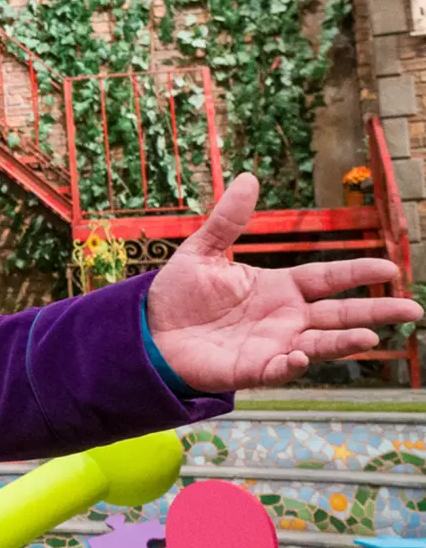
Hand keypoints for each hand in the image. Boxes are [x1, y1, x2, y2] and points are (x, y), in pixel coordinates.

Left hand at [147, 173, 423, 390]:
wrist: (148, 332)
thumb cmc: (179, 294)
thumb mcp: (202, 252)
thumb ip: (228, 220)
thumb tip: (249, 178)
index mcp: (279, 287)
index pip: (327, 278)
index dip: (357, 272)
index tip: (390, 268)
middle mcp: (285, 317)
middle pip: (339, 313)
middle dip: (375, 312)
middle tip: (413, 309)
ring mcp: (273, 345)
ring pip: (319, 343)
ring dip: (345, 342)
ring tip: (370, 337)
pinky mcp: (252, 369)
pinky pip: (279, 369)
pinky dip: (292, 364)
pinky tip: (300, 354)